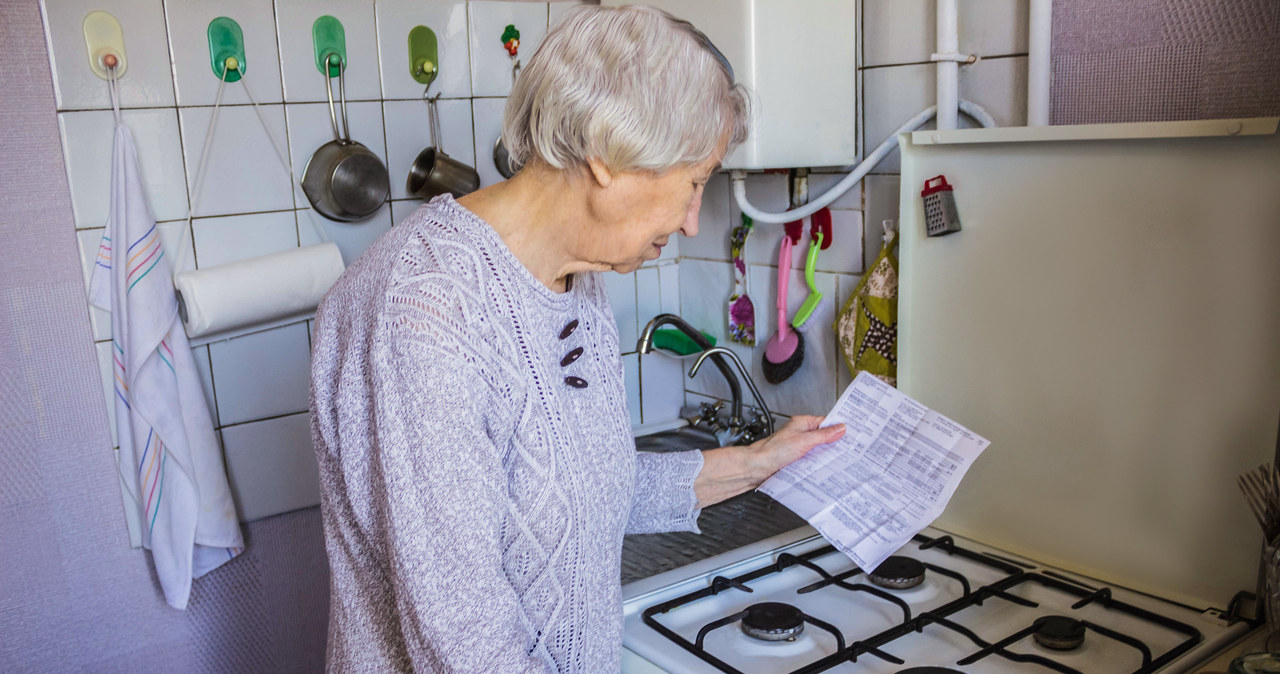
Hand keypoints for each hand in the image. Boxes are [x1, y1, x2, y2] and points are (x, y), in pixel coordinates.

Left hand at [694, 415, 844, 507]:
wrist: (757, 468)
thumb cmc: (773, 452)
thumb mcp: (803, 441)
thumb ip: (823, 435)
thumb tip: (840, 428)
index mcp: (802, 423)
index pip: (826, 423)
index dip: (839, 428)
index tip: (853, 433)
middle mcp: (800, 434)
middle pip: (824, 437)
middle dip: (836, 443)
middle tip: (851, 448)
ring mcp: (799, 447)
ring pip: (819, 449)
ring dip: (828, 454)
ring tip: (841, 459)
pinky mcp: (796, 460)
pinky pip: (812, 460)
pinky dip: (819, 463)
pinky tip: (826, 468)